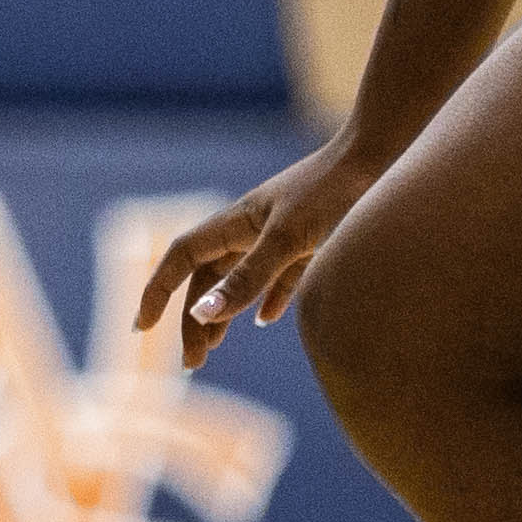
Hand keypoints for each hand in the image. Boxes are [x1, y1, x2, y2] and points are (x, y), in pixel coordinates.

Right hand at [131, 133, 389, 372]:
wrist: (381, 158)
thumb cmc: (333, 194)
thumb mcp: (289, 240)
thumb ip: (247, 278)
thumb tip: (200, 314)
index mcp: (235, 223)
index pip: (181, 258)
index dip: (157, 291)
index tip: (141, 327)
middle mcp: (250, 227)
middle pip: (207, 277)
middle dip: (193, 320)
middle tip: (192, 363)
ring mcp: (280, 233)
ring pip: (238, 278)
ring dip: (222, 313)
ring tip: (213, 347)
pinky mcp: (311, 240)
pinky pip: (278, 276)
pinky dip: (267, 299)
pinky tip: (268, 320)